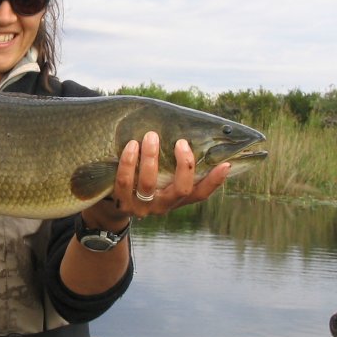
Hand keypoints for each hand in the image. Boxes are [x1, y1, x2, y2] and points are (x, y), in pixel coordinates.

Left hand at [84, 132, 229, 226]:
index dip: (215, 181)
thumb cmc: (141, 176)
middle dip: (184, 164)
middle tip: (181, 141)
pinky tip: (131, 146)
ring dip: (151, 157)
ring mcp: (143, 207)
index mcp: (177, 198)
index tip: (225, 164)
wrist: (111, 202)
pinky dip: (128, 162)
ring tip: (151, 136)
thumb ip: (174, 158)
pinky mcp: (122, 204)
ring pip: (150, 184)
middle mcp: (163, 206)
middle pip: (182, 189)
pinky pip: (125, 181)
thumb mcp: (160, 172)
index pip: (201, 193)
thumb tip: (190, 129)